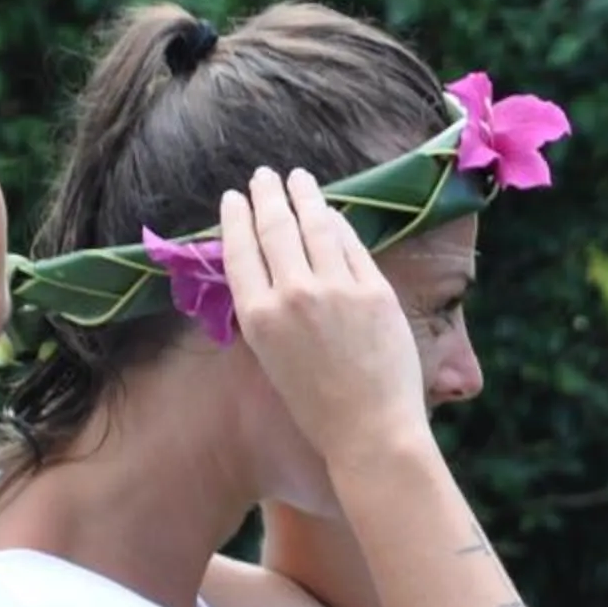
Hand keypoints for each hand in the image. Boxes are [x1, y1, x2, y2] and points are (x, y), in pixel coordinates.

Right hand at [222, 168, 429, 465]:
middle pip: (275, 227)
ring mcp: (336, 288)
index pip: (239, 249)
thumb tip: (265, 268)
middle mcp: (292, 294)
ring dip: (303, 195)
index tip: (233, 198)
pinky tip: (331, 211)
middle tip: (262, 175)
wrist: (370, 431)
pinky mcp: (374, 289)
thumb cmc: (317, 405)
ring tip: (297, 178)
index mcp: (258, 316)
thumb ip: (265, 311)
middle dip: (266, 195)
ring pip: (315, 224)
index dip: (235, 218)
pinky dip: (338, 222)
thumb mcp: (272, 357)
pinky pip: (350, 243)